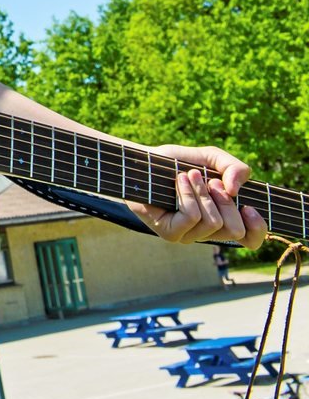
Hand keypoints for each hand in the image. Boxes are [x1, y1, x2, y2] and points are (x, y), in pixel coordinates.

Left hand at [129, 144, 267, 247]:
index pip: (250, 240)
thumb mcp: (211, 158)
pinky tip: (178, 181)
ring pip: (213, 222)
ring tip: (188, 176)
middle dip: (225, 200)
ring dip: (202, 192)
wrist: (142, 161)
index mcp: (222, 219)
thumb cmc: (176, 163)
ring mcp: (188, 236)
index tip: (248, 206)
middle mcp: (207, 232)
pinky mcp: (170, 233)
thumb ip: (234, 167)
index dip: (257, 228)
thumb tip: (237, 190)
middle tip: (209, 182)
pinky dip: (188, 194)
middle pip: (235, 230)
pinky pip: (192, 217)